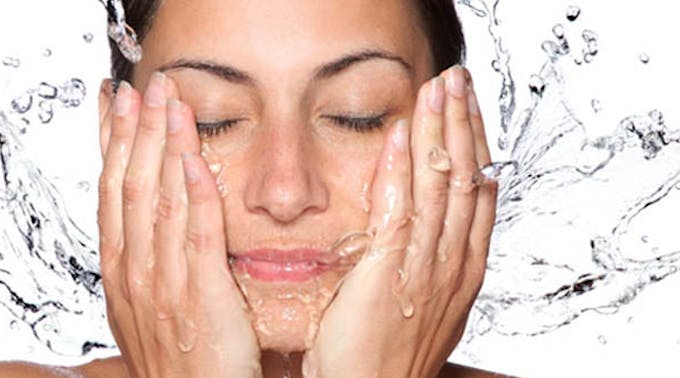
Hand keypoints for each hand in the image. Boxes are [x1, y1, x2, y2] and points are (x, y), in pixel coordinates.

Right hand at [97, 73, 261, 377]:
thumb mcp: (146, 309)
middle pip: (130, 187)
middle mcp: (134, 272)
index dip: (110, 145)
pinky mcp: (201, 296)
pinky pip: (197, 235)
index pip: (111, 194)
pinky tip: (197, 159)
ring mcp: (163, 284)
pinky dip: (196, 194)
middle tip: (141, 87)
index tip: (112, 105)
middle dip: (134, 132)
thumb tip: (147, 224)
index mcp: (119, 273)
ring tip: (169, 102)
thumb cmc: (176, 362)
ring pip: (160, 201)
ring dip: (164, 146)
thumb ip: (145, 264)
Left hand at [303, 66, 496, 377]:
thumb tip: (424, 230)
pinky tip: (401, 136)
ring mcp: (425, 269)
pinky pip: (399, 212)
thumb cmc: (386, 358)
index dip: (476, 147)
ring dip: (439, 133)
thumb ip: (429, 264)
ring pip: (441, 188)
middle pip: (466, 181)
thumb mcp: (423, 305)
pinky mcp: (389, 274)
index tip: (470, 110)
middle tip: (457, 82)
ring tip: (436, 91)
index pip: (478, 195)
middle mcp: (452, 265)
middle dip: (463, 125)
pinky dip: (402, 170)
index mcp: (462, 271)